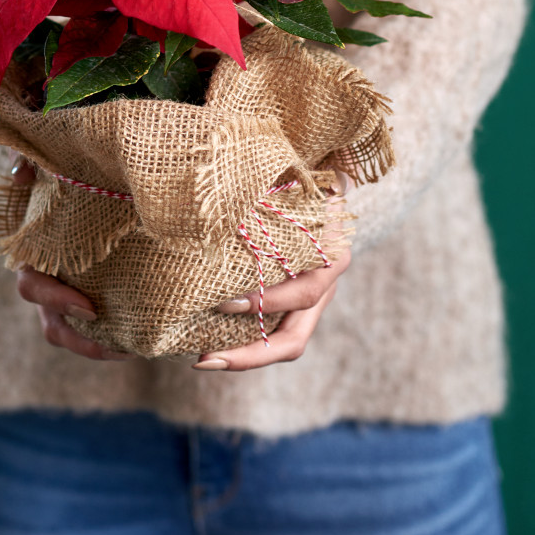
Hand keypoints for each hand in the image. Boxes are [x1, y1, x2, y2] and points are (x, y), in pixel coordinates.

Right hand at [11, 157, 130, 361]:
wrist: (61, 180)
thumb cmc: (49, 172)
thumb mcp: (39, 163)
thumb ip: (28, 165)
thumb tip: (22, 175)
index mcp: (31, 255)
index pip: (33, 286)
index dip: (56, 300)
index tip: (89, 307)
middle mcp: (45, 280)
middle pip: (53, 324)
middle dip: (82, 340)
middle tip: (118, 344)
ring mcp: (66, 290)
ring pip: (73, 331)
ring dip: (99, 346)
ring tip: (133, 350)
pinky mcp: (89, 290)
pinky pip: (96, 322)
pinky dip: (113, 332)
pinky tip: (144, 335)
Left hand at [193, 171, 352, 371]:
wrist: (325, 178)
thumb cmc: (300, 176)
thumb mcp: (292, 179)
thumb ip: (268, 192)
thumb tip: (227, 196)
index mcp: (330, 253)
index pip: (302, 292)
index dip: (265, 301)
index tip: (222, 302)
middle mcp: (327, 283)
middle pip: (294, 338)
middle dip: (249, 355)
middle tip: (204, 358)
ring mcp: (315, 297)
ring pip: (286, 343)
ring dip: (245, 356)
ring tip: (203, 359)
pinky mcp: (299, 302)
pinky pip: (276, 332)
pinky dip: (247, 341)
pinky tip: (212, 342)